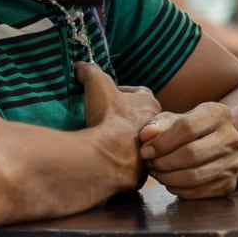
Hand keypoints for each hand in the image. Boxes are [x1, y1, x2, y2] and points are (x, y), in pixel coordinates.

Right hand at [77, 61, 157, 186]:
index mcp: (150, 104)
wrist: (111, 157)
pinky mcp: (140, 170)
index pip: (139, 92)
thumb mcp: (97, 85)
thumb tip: (81, 65)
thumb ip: (90, 72)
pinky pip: (130, 160)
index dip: (122, 92)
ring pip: (136, 139)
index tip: (106, 96)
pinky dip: (119, 157)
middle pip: (139, 117)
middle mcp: (156, 126)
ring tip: (103, 138)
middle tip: (104, 118)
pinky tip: (105, 156)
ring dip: (123, 138)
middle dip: (124, 117)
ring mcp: (150, 149)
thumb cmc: (109, 118)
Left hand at [139, 98, 237, 197]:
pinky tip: (169, 181)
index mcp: (218, 114)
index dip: (162, 142)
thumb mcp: (173, 120)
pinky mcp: (229, 184)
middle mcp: (232, 138)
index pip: (188, 128)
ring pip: (194, 176)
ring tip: (157, 172)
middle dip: (163, 162)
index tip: (145, 151)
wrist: (216, 145)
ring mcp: (233, 163)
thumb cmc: (188, 130)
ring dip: (168, 178)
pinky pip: (198, 192)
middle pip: (192, 154)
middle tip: (149, 164)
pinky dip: (178, 189)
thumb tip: (146, 135)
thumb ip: (158, 125)